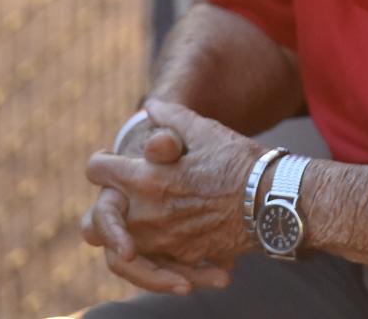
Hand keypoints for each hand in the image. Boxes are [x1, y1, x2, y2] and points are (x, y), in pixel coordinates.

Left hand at [86, 100, 261, 271]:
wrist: (271, 203)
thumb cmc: (238, 162)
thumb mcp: (204, 130)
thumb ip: (170, 117)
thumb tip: (150, 107)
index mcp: (145, 177)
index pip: (96, 170)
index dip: (101, 161)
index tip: (110, 160)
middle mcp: (147, 213)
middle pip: (97, 217)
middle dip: (106, 202)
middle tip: (119, 192)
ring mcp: (162, 240)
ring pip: (118, 245)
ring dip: (124, 229)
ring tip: (140, 215)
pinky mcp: (181, 256)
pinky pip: (150, 261)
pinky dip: (152, 250)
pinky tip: (166, 231)